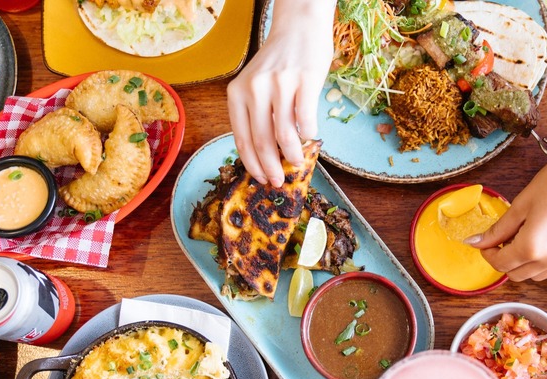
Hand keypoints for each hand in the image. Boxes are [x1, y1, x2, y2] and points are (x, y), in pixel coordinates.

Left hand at [227, 2, 333, 186]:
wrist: (298, 28)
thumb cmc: (279, 62)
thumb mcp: (257, 86)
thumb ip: (258, 114)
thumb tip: (269, 155)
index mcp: (237, 93)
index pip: (241, 138)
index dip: (251, 164)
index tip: (261, 179)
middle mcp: (255, 89)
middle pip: (261, 141)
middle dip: (271, 167)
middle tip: (280, 181)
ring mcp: (279, 84)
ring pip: (284, 134)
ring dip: (292, 155)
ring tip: (298, 162)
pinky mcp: (304, 81)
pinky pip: (305, 119)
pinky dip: (308, 134)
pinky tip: (310, 137)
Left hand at [467, 135, 546, 281]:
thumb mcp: (520, 205)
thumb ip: (498, 229)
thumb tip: (475, 242)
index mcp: (532, 246)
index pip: (501, 264)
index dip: (489, 255)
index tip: (486, 244)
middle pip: (518, 275)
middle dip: (505, 261)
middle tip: (503, 240)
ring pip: (538, 275)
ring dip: (525, 263)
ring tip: (525, 238)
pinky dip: (546, 258)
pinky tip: (546, 236)